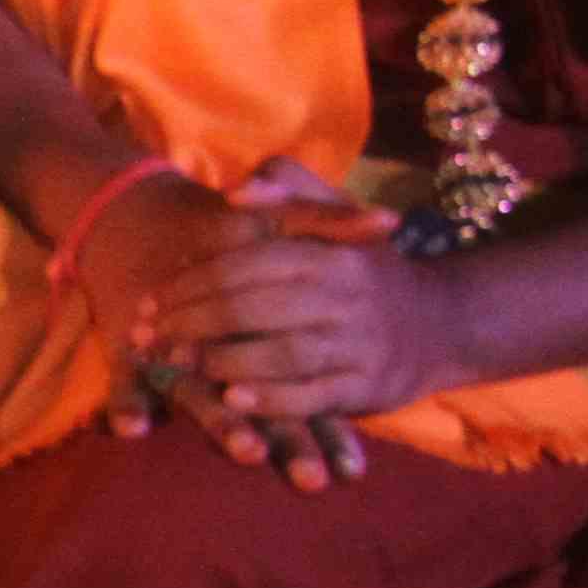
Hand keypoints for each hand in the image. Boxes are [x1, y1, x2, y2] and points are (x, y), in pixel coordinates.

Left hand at [105, 165, 428, 492]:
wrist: (439, 323)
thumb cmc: (364, 267)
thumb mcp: (335, 213)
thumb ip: (288, 187)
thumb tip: (235, 193)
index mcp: (330, 252)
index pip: (245, 264)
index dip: (190, 282)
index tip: (149, 300)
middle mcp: (346, 296)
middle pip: (252, 308)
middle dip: (190, 323)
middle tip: (148, 337)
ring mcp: (358, 345)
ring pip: (280, 354)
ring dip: (222, 361)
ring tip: (176, 365)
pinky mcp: (366, 388)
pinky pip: (312, 397)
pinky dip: (270, 400)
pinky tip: (231, 400)